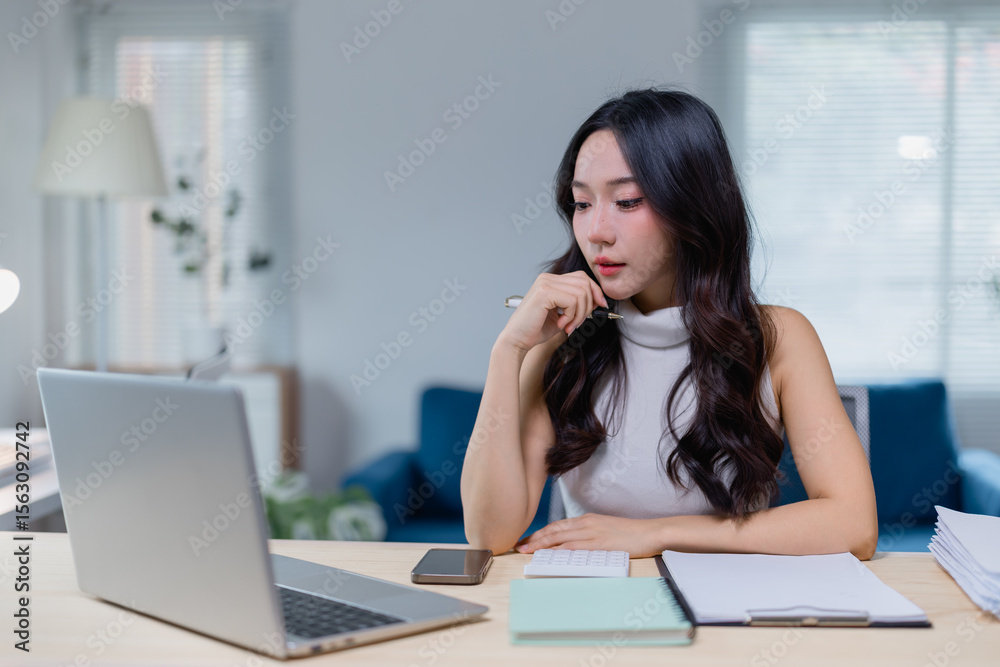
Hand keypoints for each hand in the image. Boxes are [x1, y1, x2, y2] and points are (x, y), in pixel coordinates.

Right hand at [497, 271, 607, 353]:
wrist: (517, 340)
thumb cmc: (537, 329)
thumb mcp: (563, 314)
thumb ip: (578, 304)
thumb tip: (599, 299)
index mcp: (551, 280)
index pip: (582, 277)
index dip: (595, 291)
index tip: (601, 306)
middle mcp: (548, 278)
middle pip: (585, 283)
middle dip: (588, 306)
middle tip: (578, 323)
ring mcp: (545, 283)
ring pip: (581, 293)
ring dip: (580, 314)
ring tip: (569, 326)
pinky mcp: (544, 292)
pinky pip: (572, 301)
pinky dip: (571, 316)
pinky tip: (561, 324)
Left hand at [514, 513, 663, 558]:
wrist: (649, 532)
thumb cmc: (630, 533)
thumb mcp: (605, 530)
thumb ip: (589, 535)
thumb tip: (574, 545)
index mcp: (587, 520)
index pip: (557, 526)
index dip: (540, 533)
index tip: (527, 540)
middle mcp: (585, 524)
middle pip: (554, 530)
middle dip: (534, 539)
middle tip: (518, 546)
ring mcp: (591, 533)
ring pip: (559, 538)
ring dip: (541, 545)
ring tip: (527, 551)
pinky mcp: (598, 543)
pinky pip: (574, 547)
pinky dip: (559, 551)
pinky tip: (549, 555)